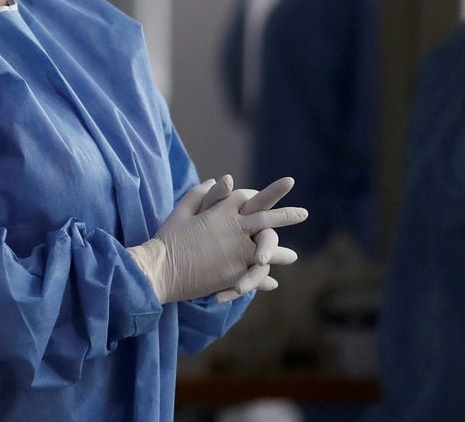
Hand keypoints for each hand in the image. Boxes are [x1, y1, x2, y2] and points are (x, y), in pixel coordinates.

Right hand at [127, 178, 306, 303]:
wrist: (161, 270)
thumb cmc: (168, 238)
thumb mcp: (182, 212)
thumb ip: (200, 195)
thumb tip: (215, 181)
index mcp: (222, 212)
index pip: (250, 197)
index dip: (267, 192)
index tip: (285, 186)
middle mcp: (234, 229)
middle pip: (267, 220)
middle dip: (287, 215)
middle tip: (304, 213)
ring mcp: (236, 253)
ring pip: (266, 250)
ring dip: (280, 252)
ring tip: (294, 257)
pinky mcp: (233, 274)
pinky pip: (254, 275)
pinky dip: (262, 280)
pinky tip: (272, 282)